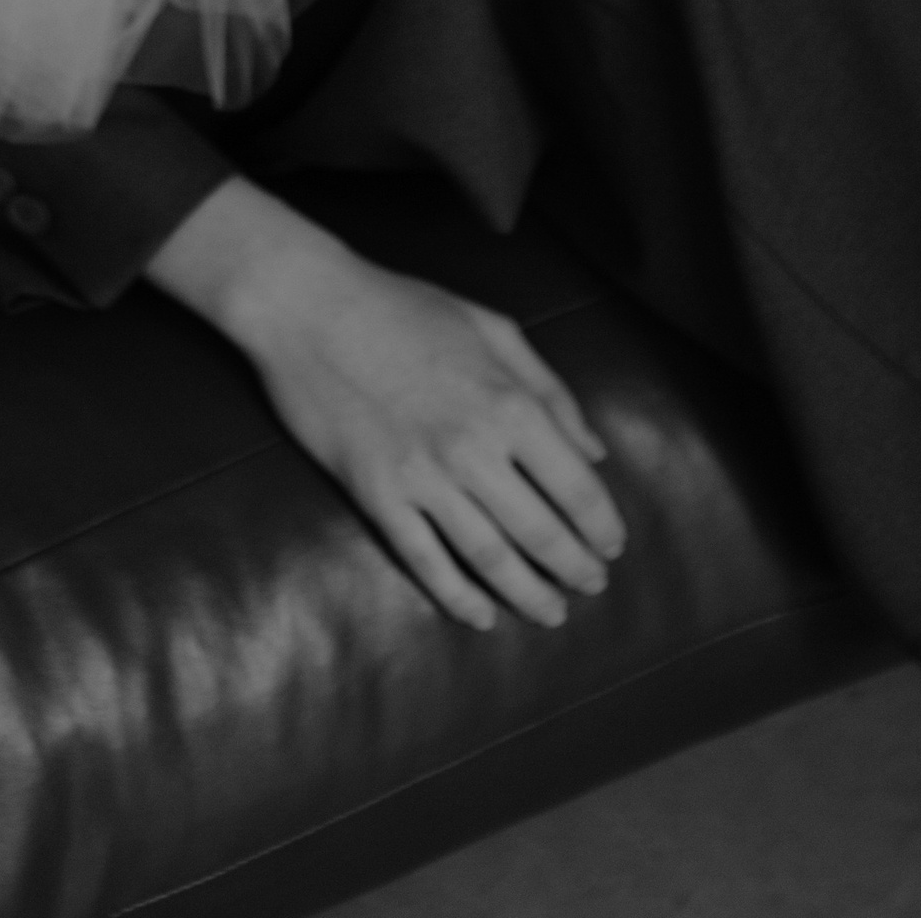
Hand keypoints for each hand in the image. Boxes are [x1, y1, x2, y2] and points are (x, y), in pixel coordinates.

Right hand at [149, 181, 625, 631]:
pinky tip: (481, 615)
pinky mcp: (376, 495)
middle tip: (593, 587)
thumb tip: (593, 451)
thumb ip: (550, 389)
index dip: (602, 526)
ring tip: (552, 613)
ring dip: (529, 595)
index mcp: (510, 404)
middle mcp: (473, 449)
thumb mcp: (491, 327)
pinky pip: (425, 562)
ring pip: (490, 559)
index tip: (612, 546)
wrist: (308, 304)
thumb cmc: (402, 305)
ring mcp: (422, 477)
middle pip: (541, 534)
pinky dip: (458, 597)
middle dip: (576, 569)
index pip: (577, 488)